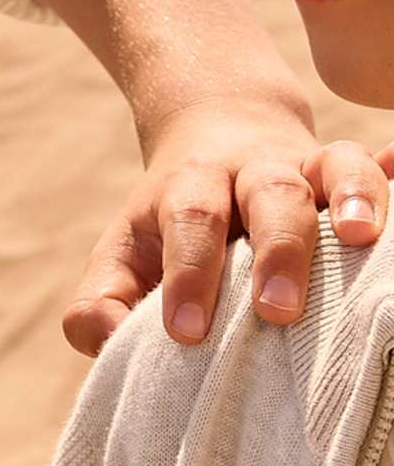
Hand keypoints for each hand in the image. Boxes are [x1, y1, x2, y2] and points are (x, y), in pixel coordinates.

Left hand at [62, 100, 393, 356]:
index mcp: (189, 189)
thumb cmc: (170, 221)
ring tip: (360, 238)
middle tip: (276, 310)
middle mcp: (250, 172)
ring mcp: (306, 168)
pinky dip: (391, 169)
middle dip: (275, 250)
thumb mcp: (126, 251)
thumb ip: (102, 299)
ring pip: (331, 168)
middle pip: (266, 195)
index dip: (186, 275)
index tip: (185, 332)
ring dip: (350, 197)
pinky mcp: (348, 172)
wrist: (216, 128)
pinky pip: (372, 162)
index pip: (187, 223)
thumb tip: (99, 337)